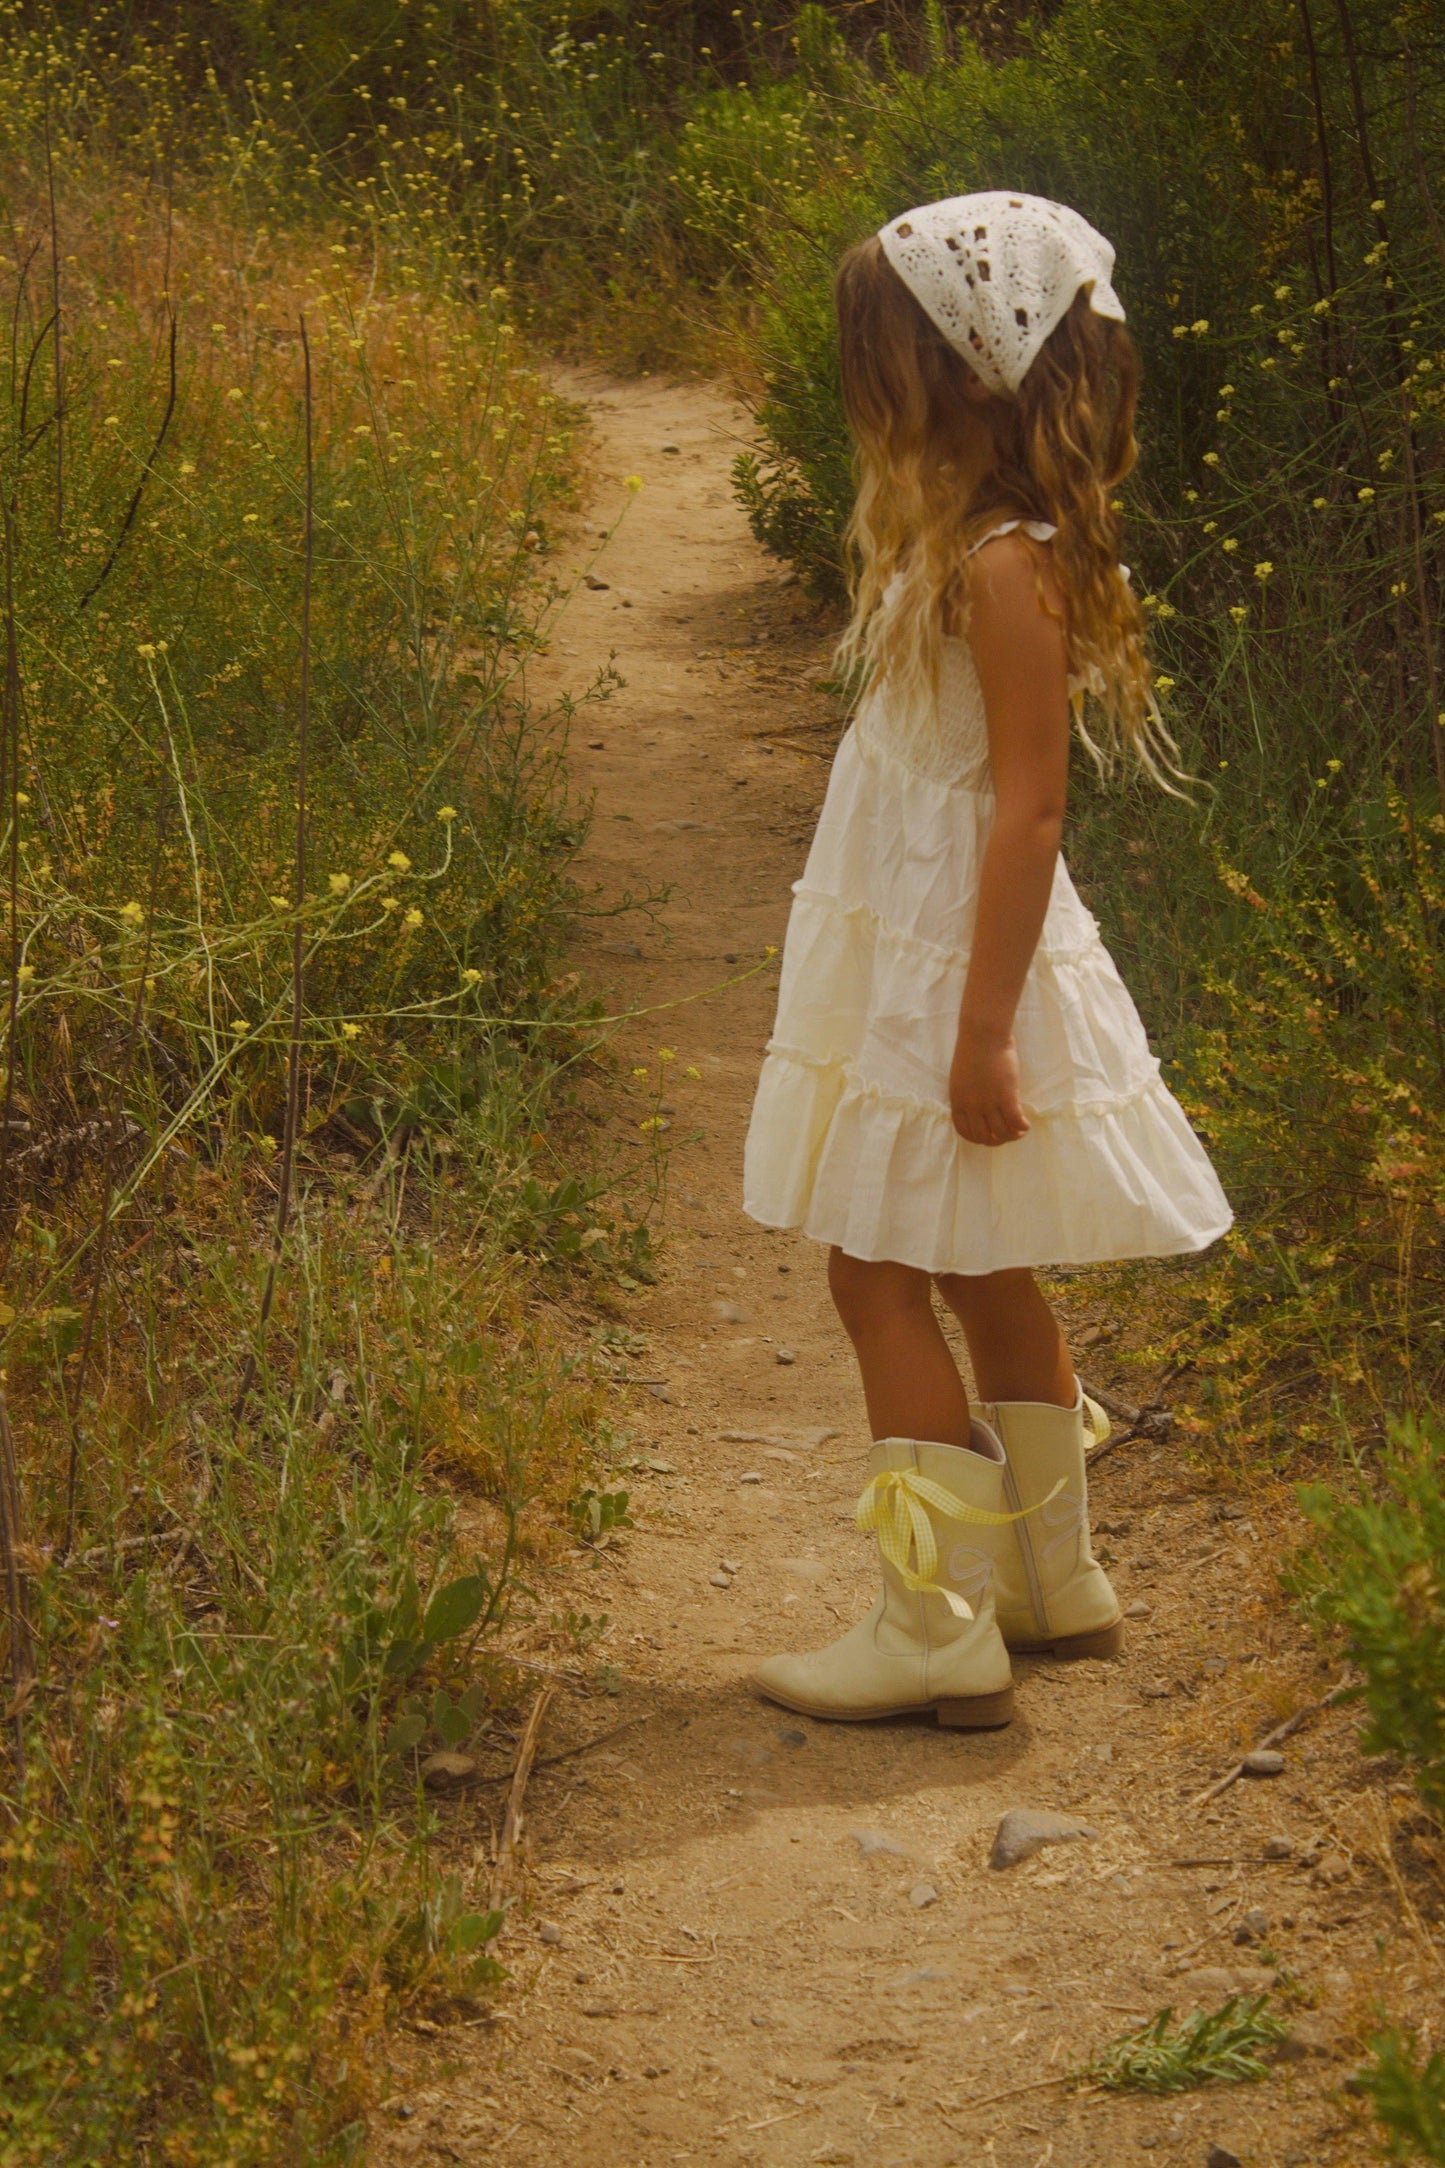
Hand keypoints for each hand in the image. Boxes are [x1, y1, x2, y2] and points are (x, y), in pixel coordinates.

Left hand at [949, 1020, 1029, 1146]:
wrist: (983, 1035)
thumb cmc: (973, 1050)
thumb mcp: (961, 1078)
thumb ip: (967, 1095)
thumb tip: (979, 1108)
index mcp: (957, 1102)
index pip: (965, 1132)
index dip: (978, 1138)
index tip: (988, 1135)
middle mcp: (971, 1107)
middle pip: (984, 1137)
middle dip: (996, 1140)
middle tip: (1006, 1134)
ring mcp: (988, 1103)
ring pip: (1001, 1133)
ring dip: (1012, 1136)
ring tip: (1019, 1130)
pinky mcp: (1006, 1096)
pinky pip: (1016, 1122)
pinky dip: (1022, 1127)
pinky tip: (1026, 1124)